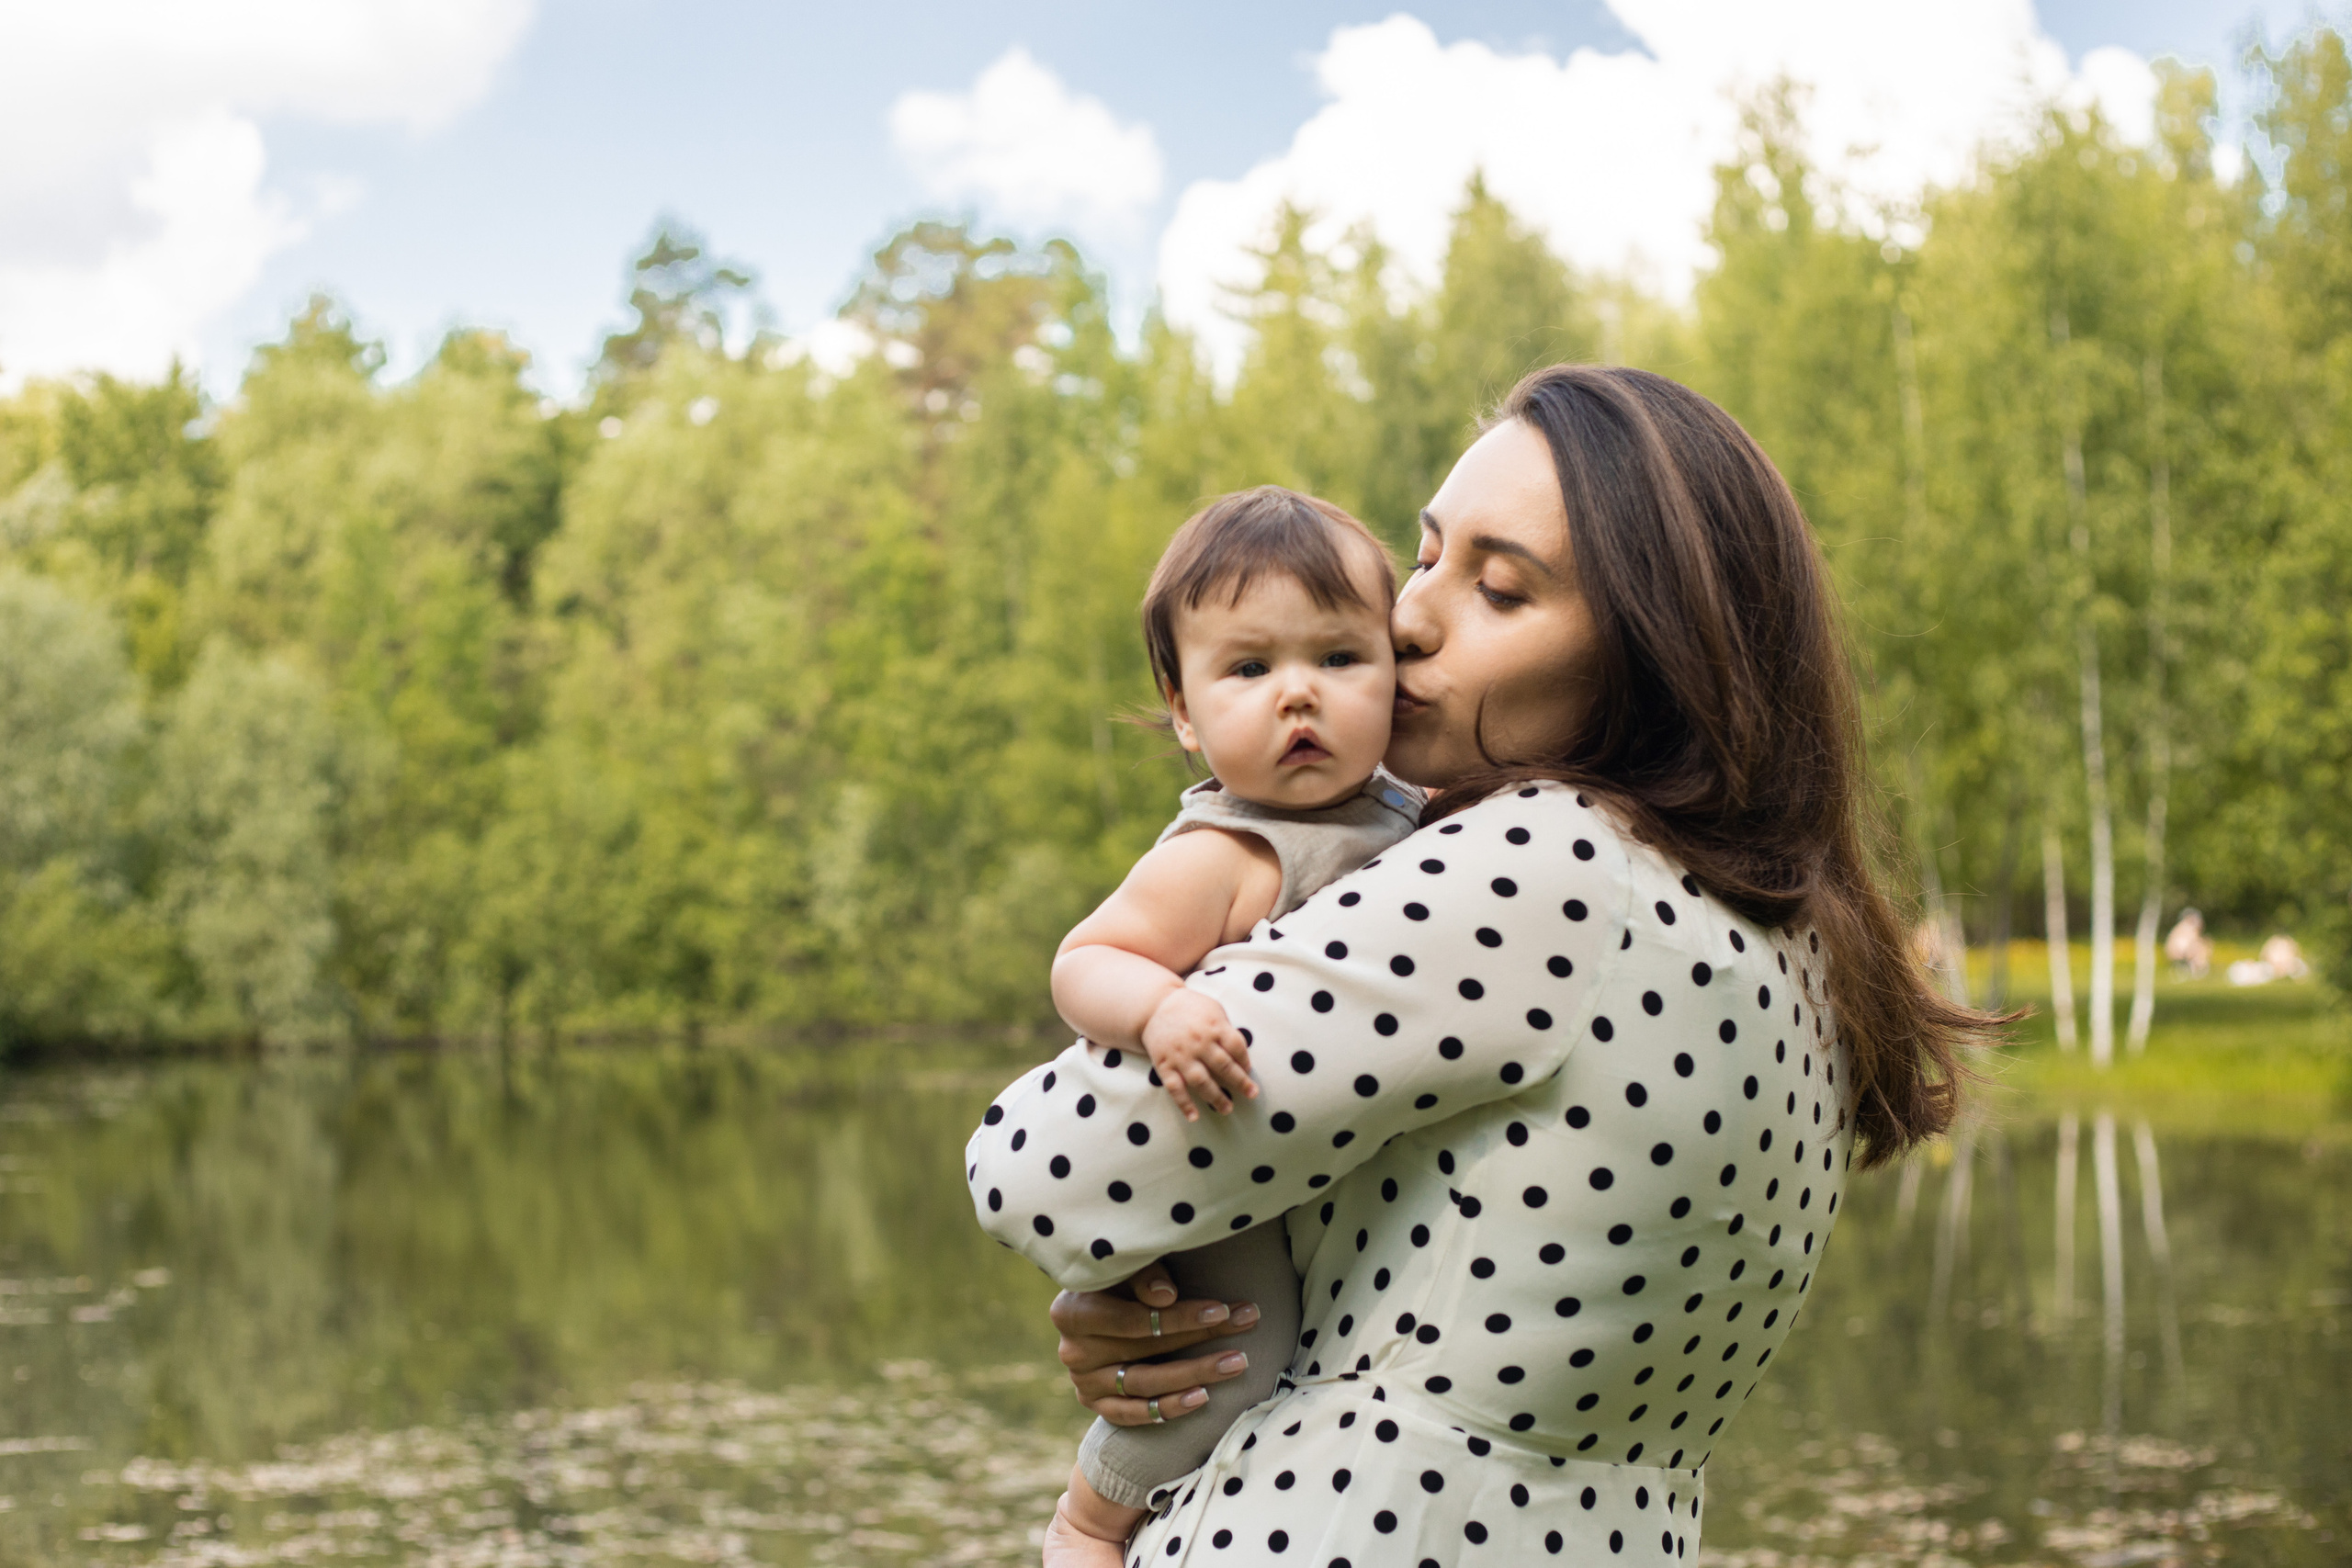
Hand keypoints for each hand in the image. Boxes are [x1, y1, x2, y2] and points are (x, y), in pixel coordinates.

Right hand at [1051, 1262, 1260, 1425]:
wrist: (1099, 1310)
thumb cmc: (1118, 1281)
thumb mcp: (1124, 1269)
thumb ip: (1142, 1275)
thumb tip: (1165, 1296)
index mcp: (1071, 1312)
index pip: (1130, 1320)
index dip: (1177, 1317)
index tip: (1221, 1311)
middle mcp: (1073, 1351)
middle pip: (1144, 1349)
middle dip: (1199, 1337)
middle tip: (1244, 1326)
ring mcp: (1084, 1382)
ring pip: (1144, 1384)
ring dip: (1194, 1374)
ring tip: (1235, 1363)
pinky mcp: (1096, 1405)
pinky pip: (1133, 1414)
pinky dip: (1167, 1408)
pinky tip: (1202, 1397)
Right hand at [1141, 989, 1256, 1120]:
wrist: (1154, 1007)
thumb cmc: (1190, 1009)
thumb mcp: (1213, 1009)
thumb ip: (1226, 1029)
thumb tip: (1241, 1054)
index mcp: (1214, 1026)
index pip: (1236, 1047)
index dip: (1245, 1061)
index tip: (1248, 1070)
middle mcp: (1199, 1042)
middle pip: (1224, 1066)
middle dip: (1240, 1082)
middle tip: (1251, 1094)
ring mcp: (1181, 1055)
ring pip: (1201, 1081)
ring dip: (1216, 1097)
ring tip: (1227, 1109)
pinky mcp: (1164, 1065)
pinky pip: (1175, 1088)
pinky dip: (1184, 1104)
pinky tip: (1194, 1116)